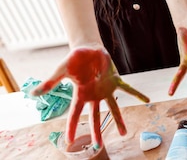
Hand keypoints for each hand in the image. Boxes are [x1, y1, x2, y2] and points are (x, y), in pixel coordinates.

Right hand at [31, 48, 148, 148]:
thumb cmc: (73, 60)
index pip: (75, 114)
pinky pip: (128, 88)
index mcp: (81, 95)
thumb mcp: (60, 71)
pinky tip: (147, 100)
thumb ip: (49, 84)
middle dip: (97, 132)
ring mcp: (106, 90)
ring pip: (113, 108)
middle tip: (98, 146)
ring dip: (119, 120)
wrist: (87, 49)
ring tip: (124, 133)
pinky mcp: (115, 81)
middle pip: (96, 117)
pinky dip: (137, 94)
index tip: (69, 141)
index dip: (72, 128)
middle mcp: (94, 96)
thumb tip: (32, 94)